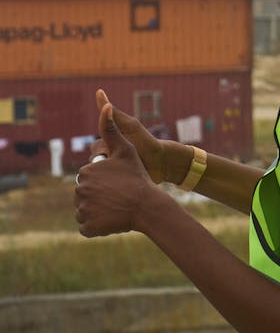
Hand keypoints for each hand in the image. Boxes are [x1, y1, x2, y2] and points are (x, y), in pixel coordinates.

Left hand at [75, 100, 154, 237]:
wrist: (147, 206)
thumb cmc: (138, 177)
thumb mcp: (125, 150)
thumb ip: (111, 128)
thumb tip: (105, 104)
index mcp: (85, 172)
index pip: (90, 179)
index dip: (106, 182)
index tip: (119, 183)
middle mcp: (79, 190)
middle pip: (87, 195)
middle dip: (100, 196)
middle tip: (119, 197)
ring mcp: (83, 210)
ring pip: (87, 210)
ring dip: (98, 211)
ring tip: (116, 208)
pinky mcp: (88, 227)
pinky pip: (88, 227)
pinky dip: (97, 226)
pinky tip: (111, 220)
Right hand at [90, 89, 166, 182]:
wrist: (162, 164)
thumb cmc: (146, 142)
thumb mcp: (129, 127)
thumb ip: (113, 114)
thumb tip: (98, 91)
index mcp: (109, 143)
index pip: (95, 148)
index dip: (104, 150)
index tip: (115, 151)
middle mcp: (109, 158)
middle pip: (95, 163)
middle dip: (105, 165)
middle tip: (120, 164)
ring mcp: (114, 171)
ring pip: (98, 176)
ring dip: (107, 177)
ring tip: (122, 175)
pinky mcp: (118, 183)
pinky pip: (105, 186)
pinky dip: (108, 185)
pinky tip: (117, 186)